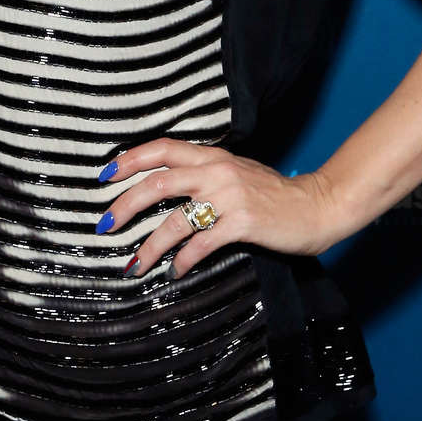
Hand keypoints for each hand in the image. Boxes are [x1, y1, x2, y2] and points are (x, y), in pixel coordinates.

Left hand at [99, 139, 347, 278]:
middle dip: (124, 205)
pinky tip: (174, 272)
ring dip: (150, 245)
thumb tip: (164, 185)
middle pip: (157, 183)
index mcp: (212, 156)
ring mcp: (229, 196)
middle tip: (105, 225)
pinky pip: (201, 243)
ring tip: (135, 264)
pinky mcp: (242, 223)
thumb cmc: (273, 194)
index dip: (130, 159)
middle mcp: (217, 171)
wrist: (317, 206)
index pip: (162, 149)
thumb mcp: (235, 172)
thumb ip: (204, 173)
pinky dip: (182, 260)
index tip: (105, 175)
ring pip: (175, 220)